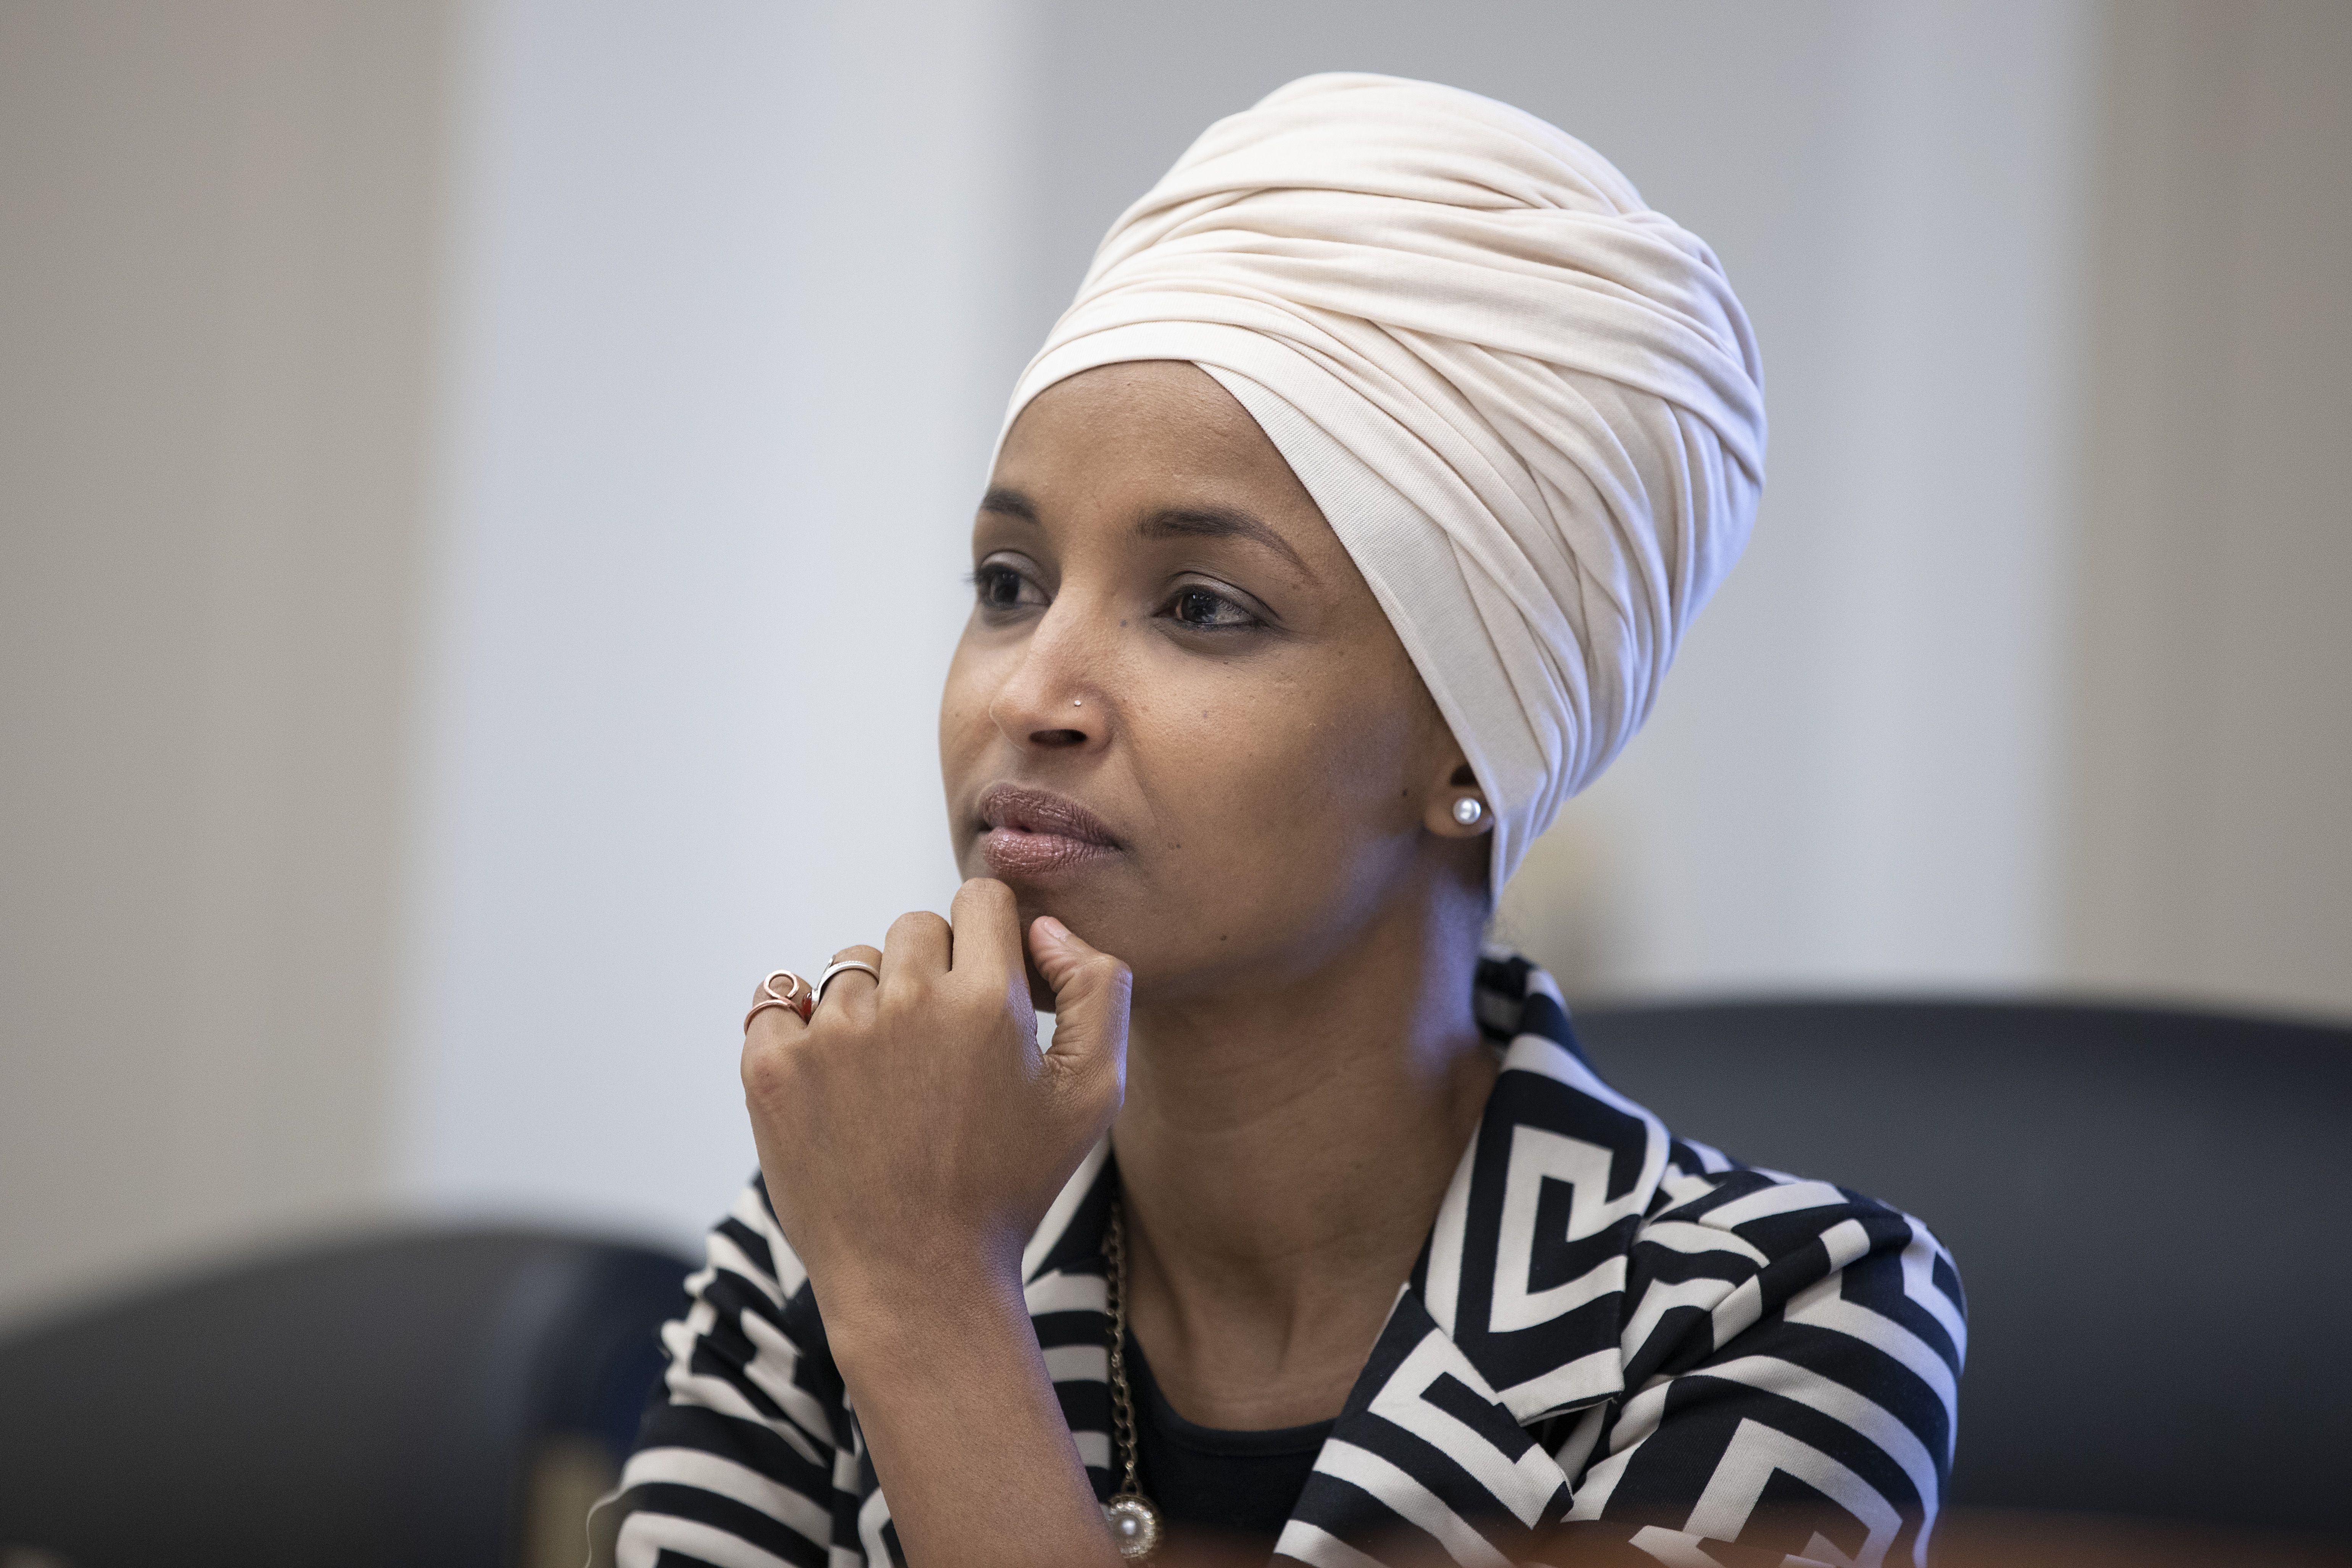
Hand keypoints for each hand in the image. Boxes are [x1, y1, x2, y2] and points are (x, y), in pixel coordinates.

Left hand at [740, 878, 1131, 1322]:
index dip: (989, 936)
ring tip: (889, 1085)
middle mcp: (907, 1003)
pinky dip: (800, 1033)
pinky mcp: (770, 1068)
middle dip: (932, 970)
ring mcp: (830, 1035)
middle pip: (914, 927)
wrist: (917, 1280)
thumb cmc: (1010, 1187)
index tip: (986, 986)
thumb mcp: (1094, 1094)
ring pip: (850, 968)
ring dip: (870, 1008)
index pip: (978, 898)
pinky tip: (832, 1087)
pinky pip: (779, 1004)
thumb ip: (1099, 988)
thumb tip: (1046, 928)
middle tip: (939, 1050)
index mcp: (988, 1001)